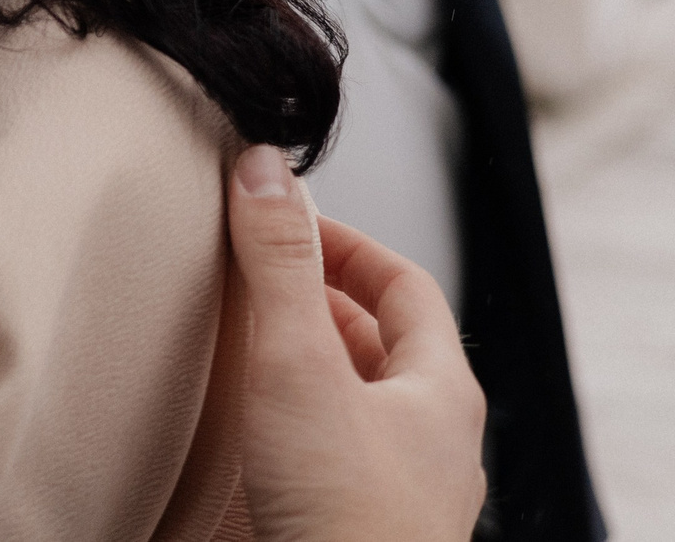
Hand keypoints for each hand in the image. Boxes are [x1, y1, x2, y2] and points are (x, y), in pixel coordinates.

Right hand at [227, 145, 486, 541]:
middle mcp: (431, 442)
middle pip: (377, 344)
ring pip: (351, 403)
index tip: (278, 220)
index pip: (404, 285)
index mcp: (440, 392)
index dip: (342, 241)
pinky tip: (240, 431)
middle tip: (246, 276)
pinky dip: (284, 424)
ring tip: (237, 343)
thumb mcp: (298, 363)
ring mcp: (396, 491)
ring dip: (297, 365)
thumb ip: (276, 264)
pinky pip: (325, 454)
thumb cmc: (341, 517)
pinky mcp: (351, 528)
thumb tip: (262, 170)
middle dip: (309, 302)